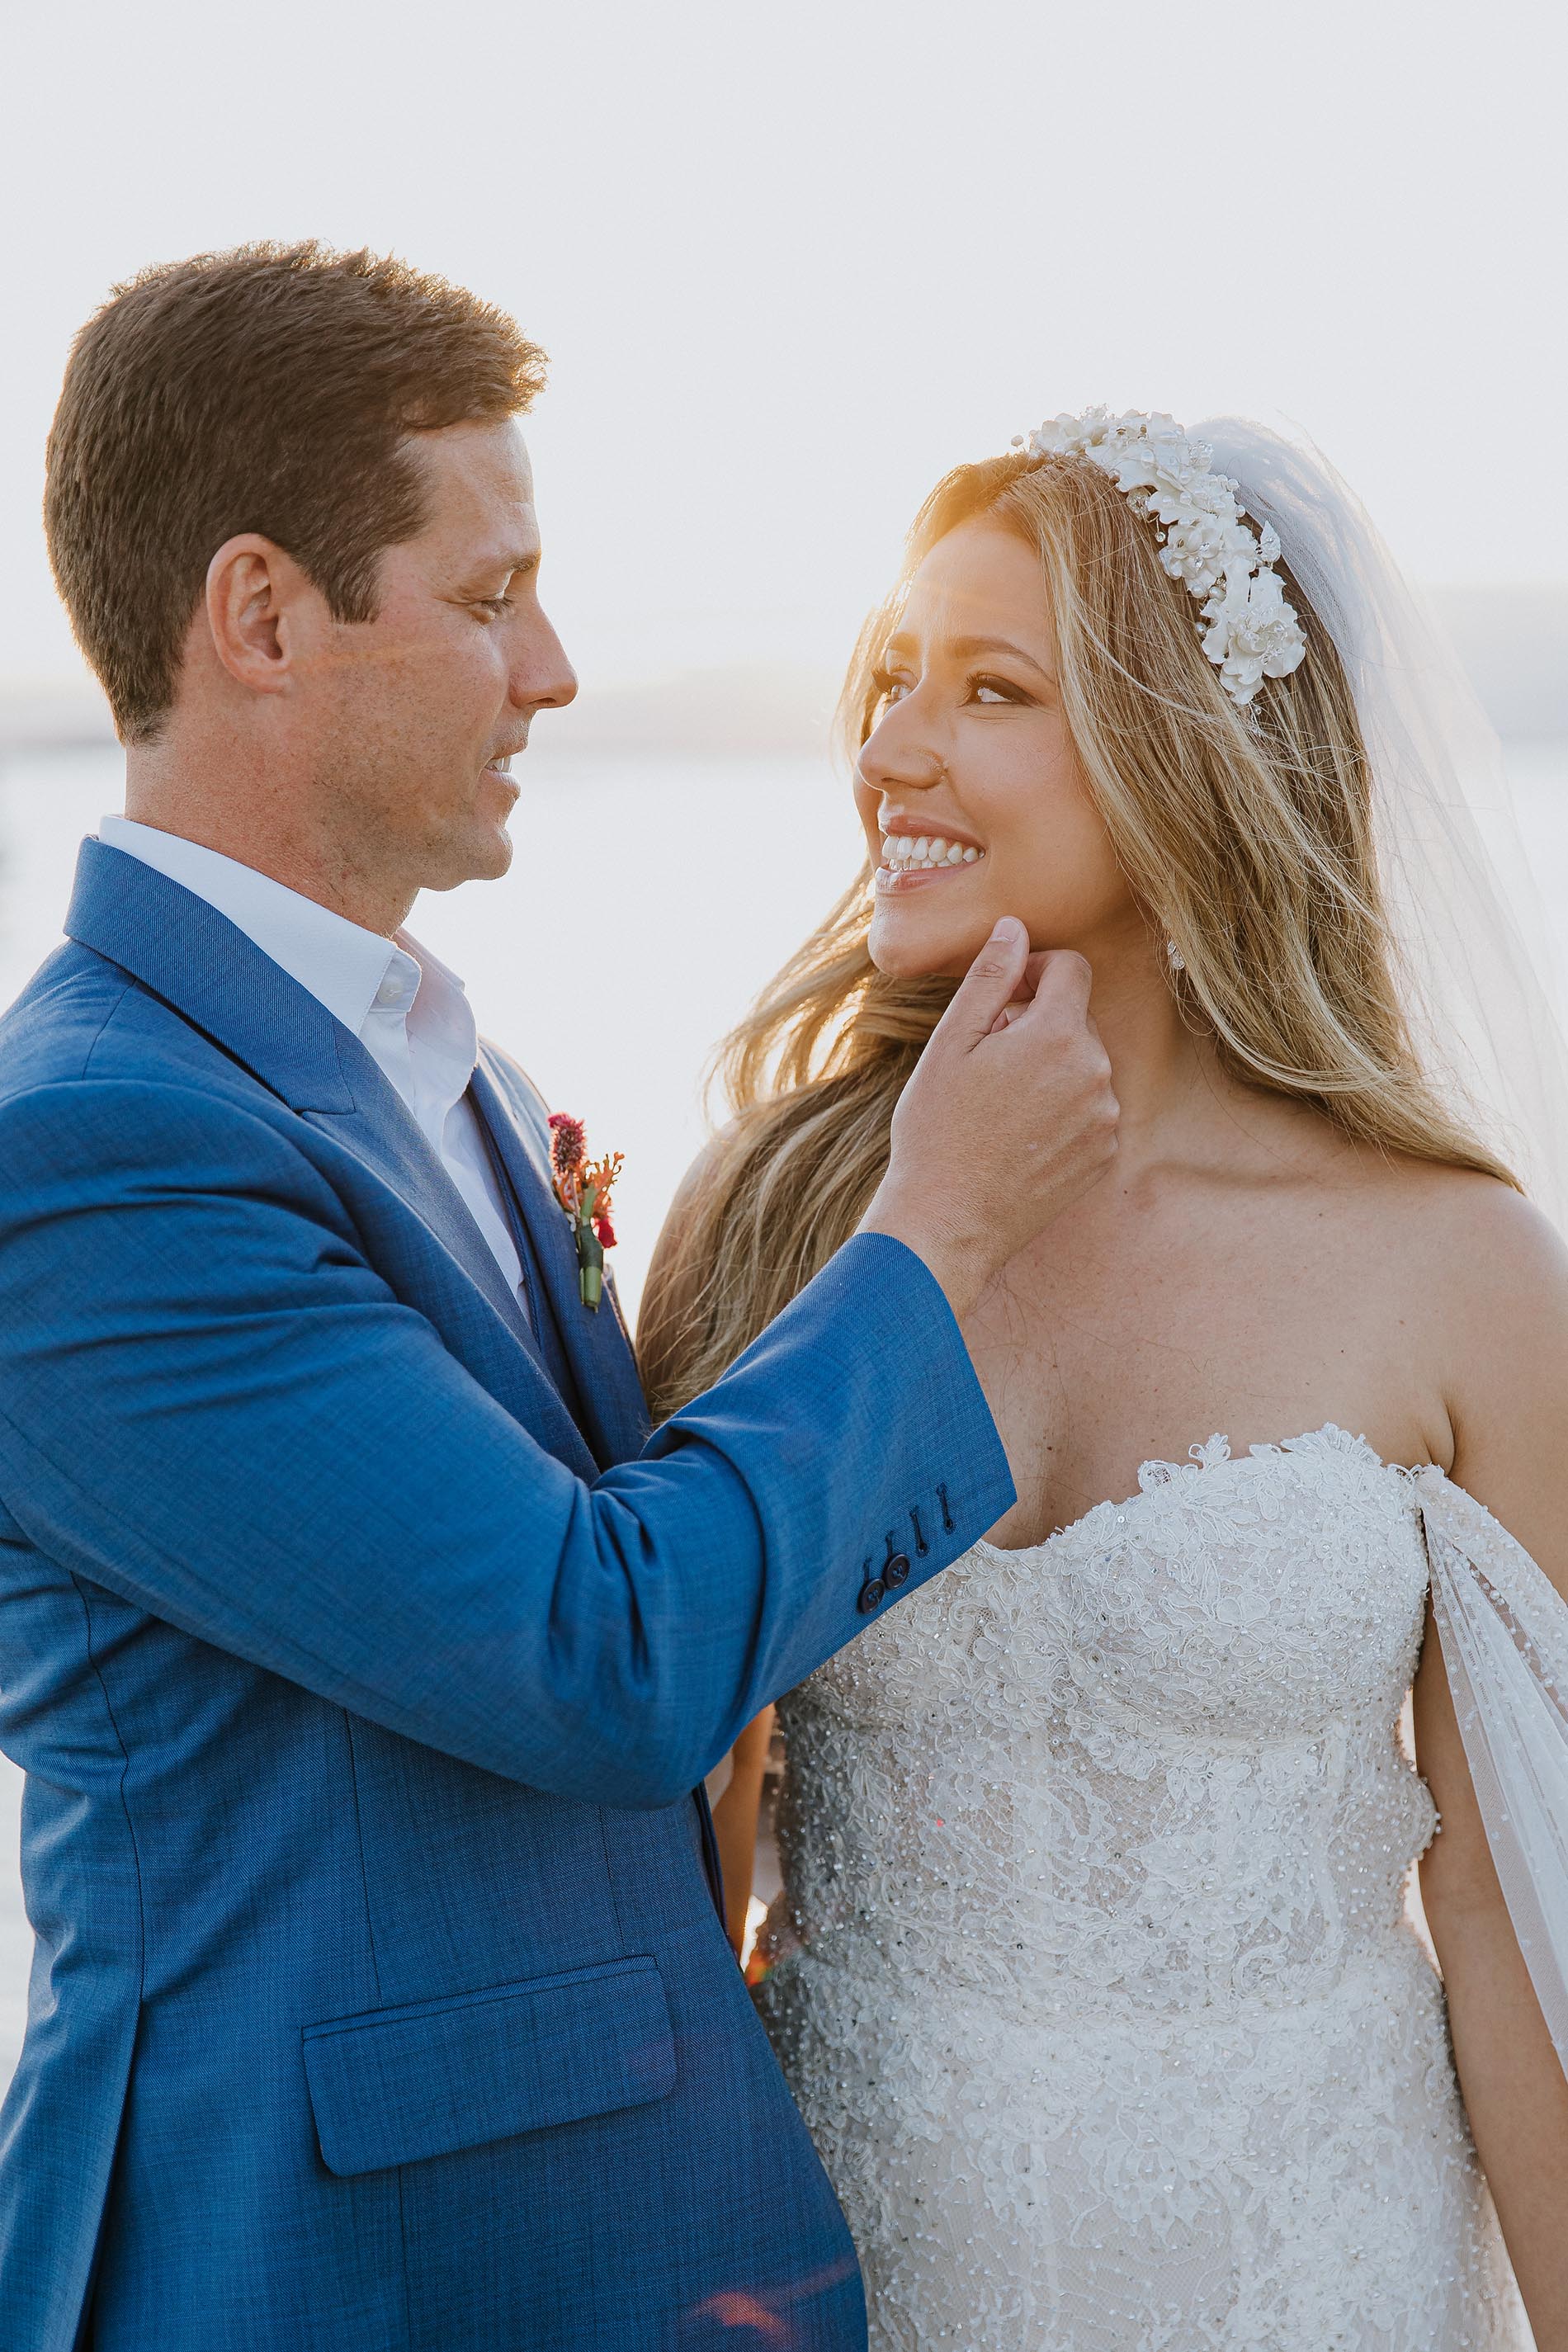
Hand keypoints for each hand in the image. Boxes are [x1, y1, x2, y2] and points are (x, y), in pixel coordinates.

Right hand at [859, 916, 1117, 1320]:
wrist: (948, 1221)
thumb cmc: (937, 1130)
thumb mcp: (950, 1044)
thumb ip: (989, 978)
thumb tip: (1015, 928)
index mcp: (1058, 1035)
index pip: (1072, 969)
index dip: (1034, 973)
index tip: (1002, 998)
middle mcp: (1096, 1072)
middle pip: (1076, 1018)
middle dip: (1037, 1024)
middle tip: (986, 1061)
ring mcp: (1105, 1117)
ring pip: (1083, 1064)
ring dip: (1049, 1067)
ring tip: (999, 1104)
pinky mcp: (1104, 1154)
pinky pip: (1090, 1108)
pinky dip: (1062, 1109)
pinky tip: (1018, 1135)